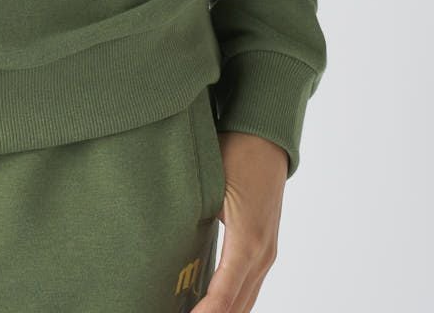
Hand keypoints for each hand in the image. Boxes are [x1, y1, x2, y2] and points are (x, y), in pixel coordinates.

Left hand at [197, 131, 287, 311]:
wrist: (265, 137)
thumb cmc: (236, 155)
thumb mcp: (211, 187)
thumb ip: (194, 218)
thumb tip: (166, 243)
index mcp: (247, 241)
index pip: (224, 294)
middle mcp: (262, 253)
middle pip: (239, 305)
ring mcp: (267, 251)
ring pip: (247, 299)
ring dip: (225, 312)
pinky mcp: (265, 245)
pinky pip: (250, 285)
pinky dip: (234, 301)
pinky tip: (214, 306)